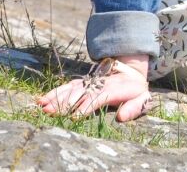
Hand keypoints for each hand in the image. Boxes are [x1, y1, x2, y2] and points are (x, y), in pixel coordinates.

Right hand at [37, 54, 151, 122]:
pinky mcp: (83, 81)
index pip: (98, 96)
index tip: (75, 116)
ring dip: (57, 98)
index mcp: (115, 88)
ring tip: (44, 107)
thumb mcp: (143, 98)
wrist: (130, 70)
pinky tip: (43, 100)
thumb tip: (121, 117)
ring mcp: (90, 81)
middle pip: (81, 92)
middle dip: (66, 102)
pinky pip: (68, 86)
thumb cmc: (136, 90)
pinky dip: (55, 92)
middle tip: (52, 112)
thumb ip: (135, 107)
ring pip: (72, 88)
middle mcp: (100, 83)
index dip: (86, 106)